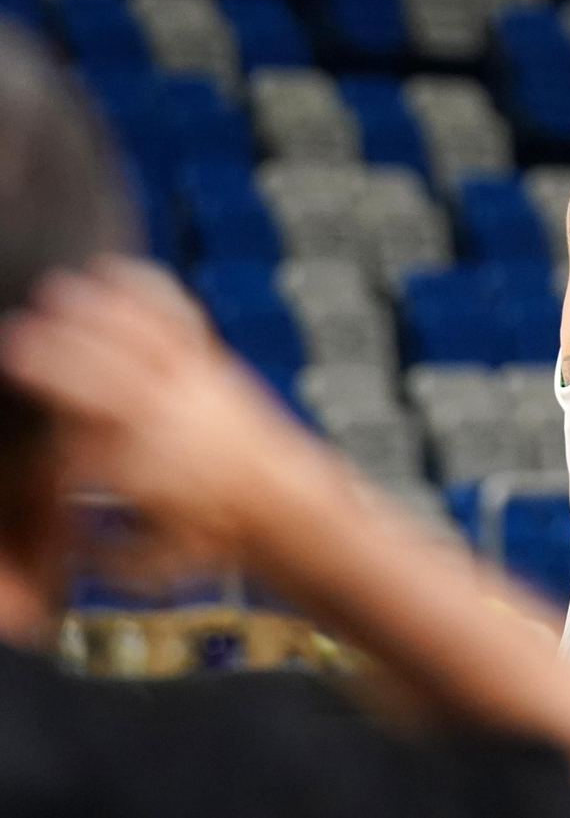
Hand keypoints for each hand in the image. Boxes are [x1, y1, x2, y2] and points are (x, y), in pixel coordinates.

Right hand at [0, 258, 321, 549]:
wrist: (281, 500)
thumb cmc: (214, 531)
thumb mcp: (152, 563)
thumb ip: (100, 553)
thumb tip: (57, 542)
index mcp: (149, 475)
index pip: (89, 450)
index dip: (55, 440)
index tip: (29, 427)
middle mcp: (172, 423)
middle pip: (110, 383)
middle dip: (62, 362)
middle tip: (16, 342)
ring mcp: (193, 387)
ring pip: (143, 342)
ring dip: (98, 315)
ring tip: (58, 292)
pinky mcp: (208, 366)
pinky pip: (177, 318)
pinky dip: (147, 291)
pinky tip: (115, 270)